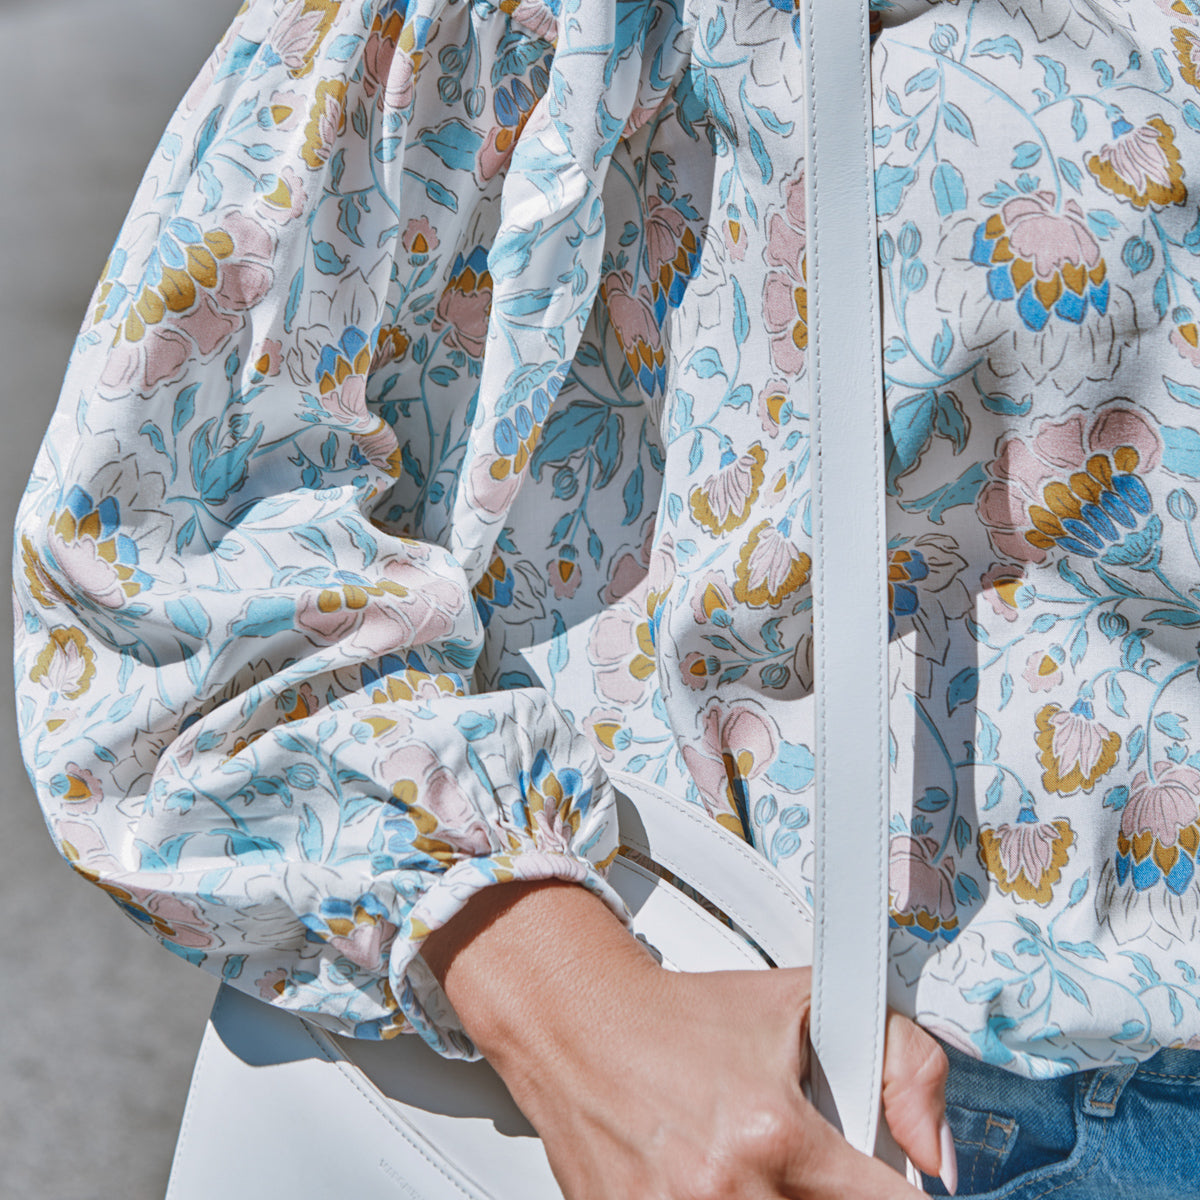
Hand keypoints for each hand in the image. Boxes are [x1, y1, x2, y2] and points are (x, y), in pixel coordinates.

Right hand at [423, 880, 955, 1198]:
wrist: (580, 1023)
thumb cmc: (686, 1018)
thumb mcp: (806, 1003)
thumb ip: (906, 1060)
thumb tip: (938, 1157)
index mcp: (775, 1135)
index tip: (886, 1184)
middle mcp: (727, 1192)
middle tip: (811, 1170)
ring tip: (762, 1175)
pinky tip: (712, 1184)